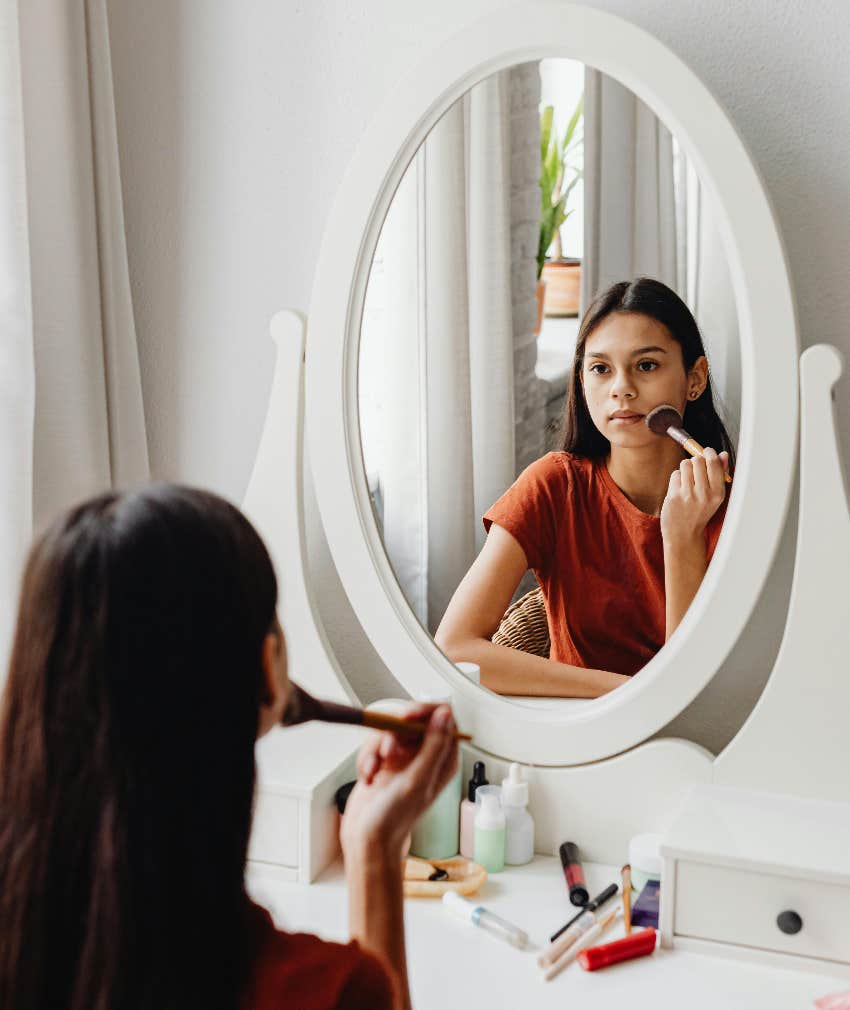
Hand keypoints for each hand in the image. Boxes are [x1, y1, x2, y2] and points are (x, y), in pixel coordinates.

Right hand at [340, 704, 457, 863]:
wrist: (367, 838)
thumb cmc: (394, 818)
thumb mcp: (417, 780)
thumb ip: (433, 746)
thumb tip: (445, 715)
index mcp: (443, 759)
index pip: (443, 719)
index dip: (425, 712)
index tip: (407, 716)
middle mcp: (426, 756)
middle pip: (413, 720)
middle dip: (394, 734)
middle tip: (388, 751)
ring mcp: (405, 758)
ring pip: (390, 730)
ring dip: (377, 749)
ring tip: (375, 770)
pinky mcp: (385, 761)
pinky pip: (374, 743)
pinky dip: (367, 758)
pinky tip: (368, 777)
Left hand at [660, 448, 728, 545]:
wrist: (684, 534)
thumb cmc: (700, 513)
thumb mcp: (715, 496)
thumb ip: (720, 474)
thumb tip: (723, 455)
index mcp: (718, 493)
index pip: (714, 463)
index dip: (709, 453)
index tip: (707, 452)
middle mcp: (704, 493)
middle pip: (698, 460)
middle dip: (696, 461)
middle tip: (696, 470)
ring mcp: (688, 494)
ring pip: (685, 464)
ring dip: (685, 468)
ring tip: (688, 479)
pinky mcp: (674, 495)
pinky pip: (675, 474)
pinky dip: (677, 478)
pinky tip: (680, 488)